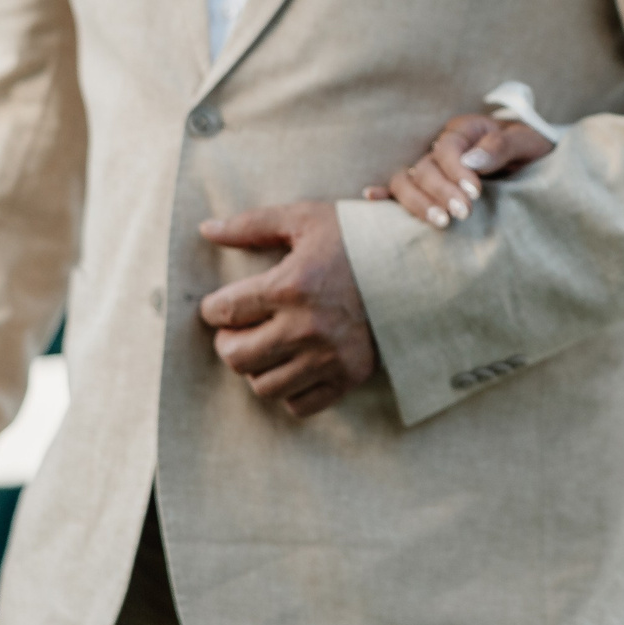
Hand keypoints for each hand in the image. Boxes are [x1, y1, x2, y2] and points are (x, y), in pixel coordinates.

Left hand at [198, 202, 377, 418]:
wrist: (417, 266)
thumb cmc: (356, 238)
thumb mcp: (305, 219)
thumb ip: (252, 225)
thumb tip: (206, 230)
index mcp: (290, 286)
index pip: (223, 311)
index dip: (212, 309)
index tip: (220, 305)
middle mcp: (306, 327)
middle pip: (236, 357)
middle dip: (227, 342)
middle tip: (238, 329)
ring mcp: (329, 357)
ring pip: (263, 386)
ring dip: (256, 368)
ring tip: (267, 346)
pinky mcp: (349, 376)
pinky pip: (299, 405)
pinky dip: (289, 389)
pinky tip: (295, 364)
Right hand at [359, 112, 554, 227]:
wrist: (536, 157)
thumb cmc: (532, 147)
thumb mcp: (527, 142)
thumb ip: (502, 146)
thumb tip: (471, 162)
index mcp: (465, 130)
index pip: (447, 148)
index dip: (457, 171)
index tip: (474, 193)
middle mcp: (443, 146)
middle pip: (425, 167)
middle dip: (442, 192)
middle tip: (463, 214)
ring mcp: (433, 166)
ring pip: (407, 179)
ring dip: (418, 202)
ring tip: (440, 222)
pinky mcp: (430, 186)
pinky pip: (400, 187)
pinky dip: (384, 193)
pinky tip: (372, 198)